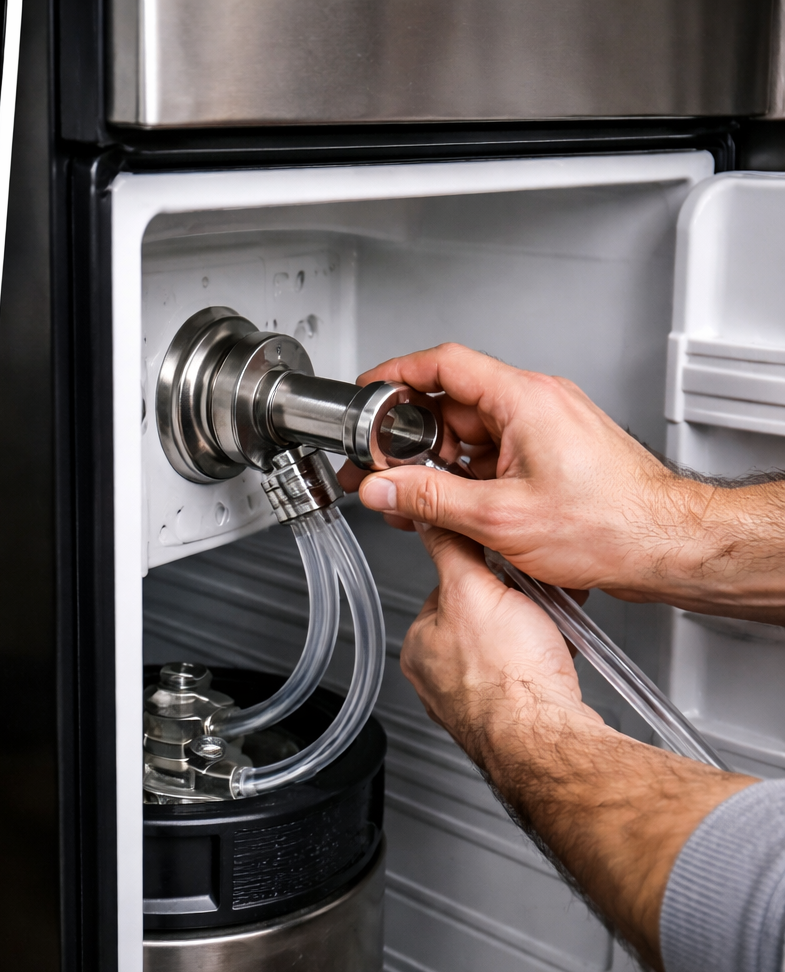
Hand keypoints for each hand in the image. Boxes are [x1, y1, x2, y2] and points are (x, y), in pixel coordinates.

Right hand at [334, 344, 780, 614]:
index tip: (366, 394)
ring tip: (415, 499)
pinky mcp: (552, 454)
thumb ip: (428, 499)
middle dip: (409, 440)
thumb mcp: (499, 517)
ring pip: (469, 434)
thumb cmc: (611, 525)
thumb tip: (382, 488)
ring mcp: (545, 428)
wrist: (666, 546)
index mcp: (523, 400)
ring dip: (437, 465)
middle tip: (381, 469)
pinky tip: (451, 508)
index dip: (395, 376)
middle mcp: (536, 404)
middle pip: (450, 405)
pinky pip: (493, 454)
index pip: (442, 364)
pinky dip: (466, 477)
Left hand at [404, 522, 754, 971]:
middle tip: (534, 605)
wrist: (547, 738)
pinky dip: (541, 666)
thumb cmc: (509, 674)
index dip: (481, 574)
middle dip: (509, 608)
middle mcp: (438, 679)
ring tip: (547, 635)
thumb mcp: (473, 588)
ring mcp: (472, 703)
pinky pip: (524, 680)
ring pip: (503, 651)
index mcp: (420, 645)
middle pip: (476, 621)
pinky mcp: (508, 722)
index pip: (445, 591)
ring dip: (530, 636)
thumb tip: (432, 519)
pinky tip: (555, 664)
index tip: (504, 571)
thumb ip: (452, 549)